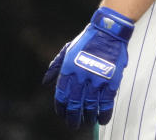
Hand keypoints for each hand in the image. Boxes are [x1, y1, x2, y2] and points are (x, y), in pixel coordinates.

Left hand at [42, 6, 133, 128]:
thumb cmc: (85, 41)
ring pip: (90, 105)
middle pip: (75, 103)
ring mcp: (96, 79)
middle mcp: (81, 76)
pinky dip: (104, 113)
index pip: (62, 93)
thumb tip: (45, 82)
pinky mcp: (111, 81)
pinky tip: (101, 120)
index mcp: (68, 68)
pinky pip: (107, 102)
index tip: (61, 114)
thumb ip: (55, 67)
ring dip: (88, 116)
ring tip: (86, 122)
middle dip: (72, 116)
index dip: (61, 106)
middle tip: (72, 124)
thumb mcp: (66, 50)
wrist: (106, 32)